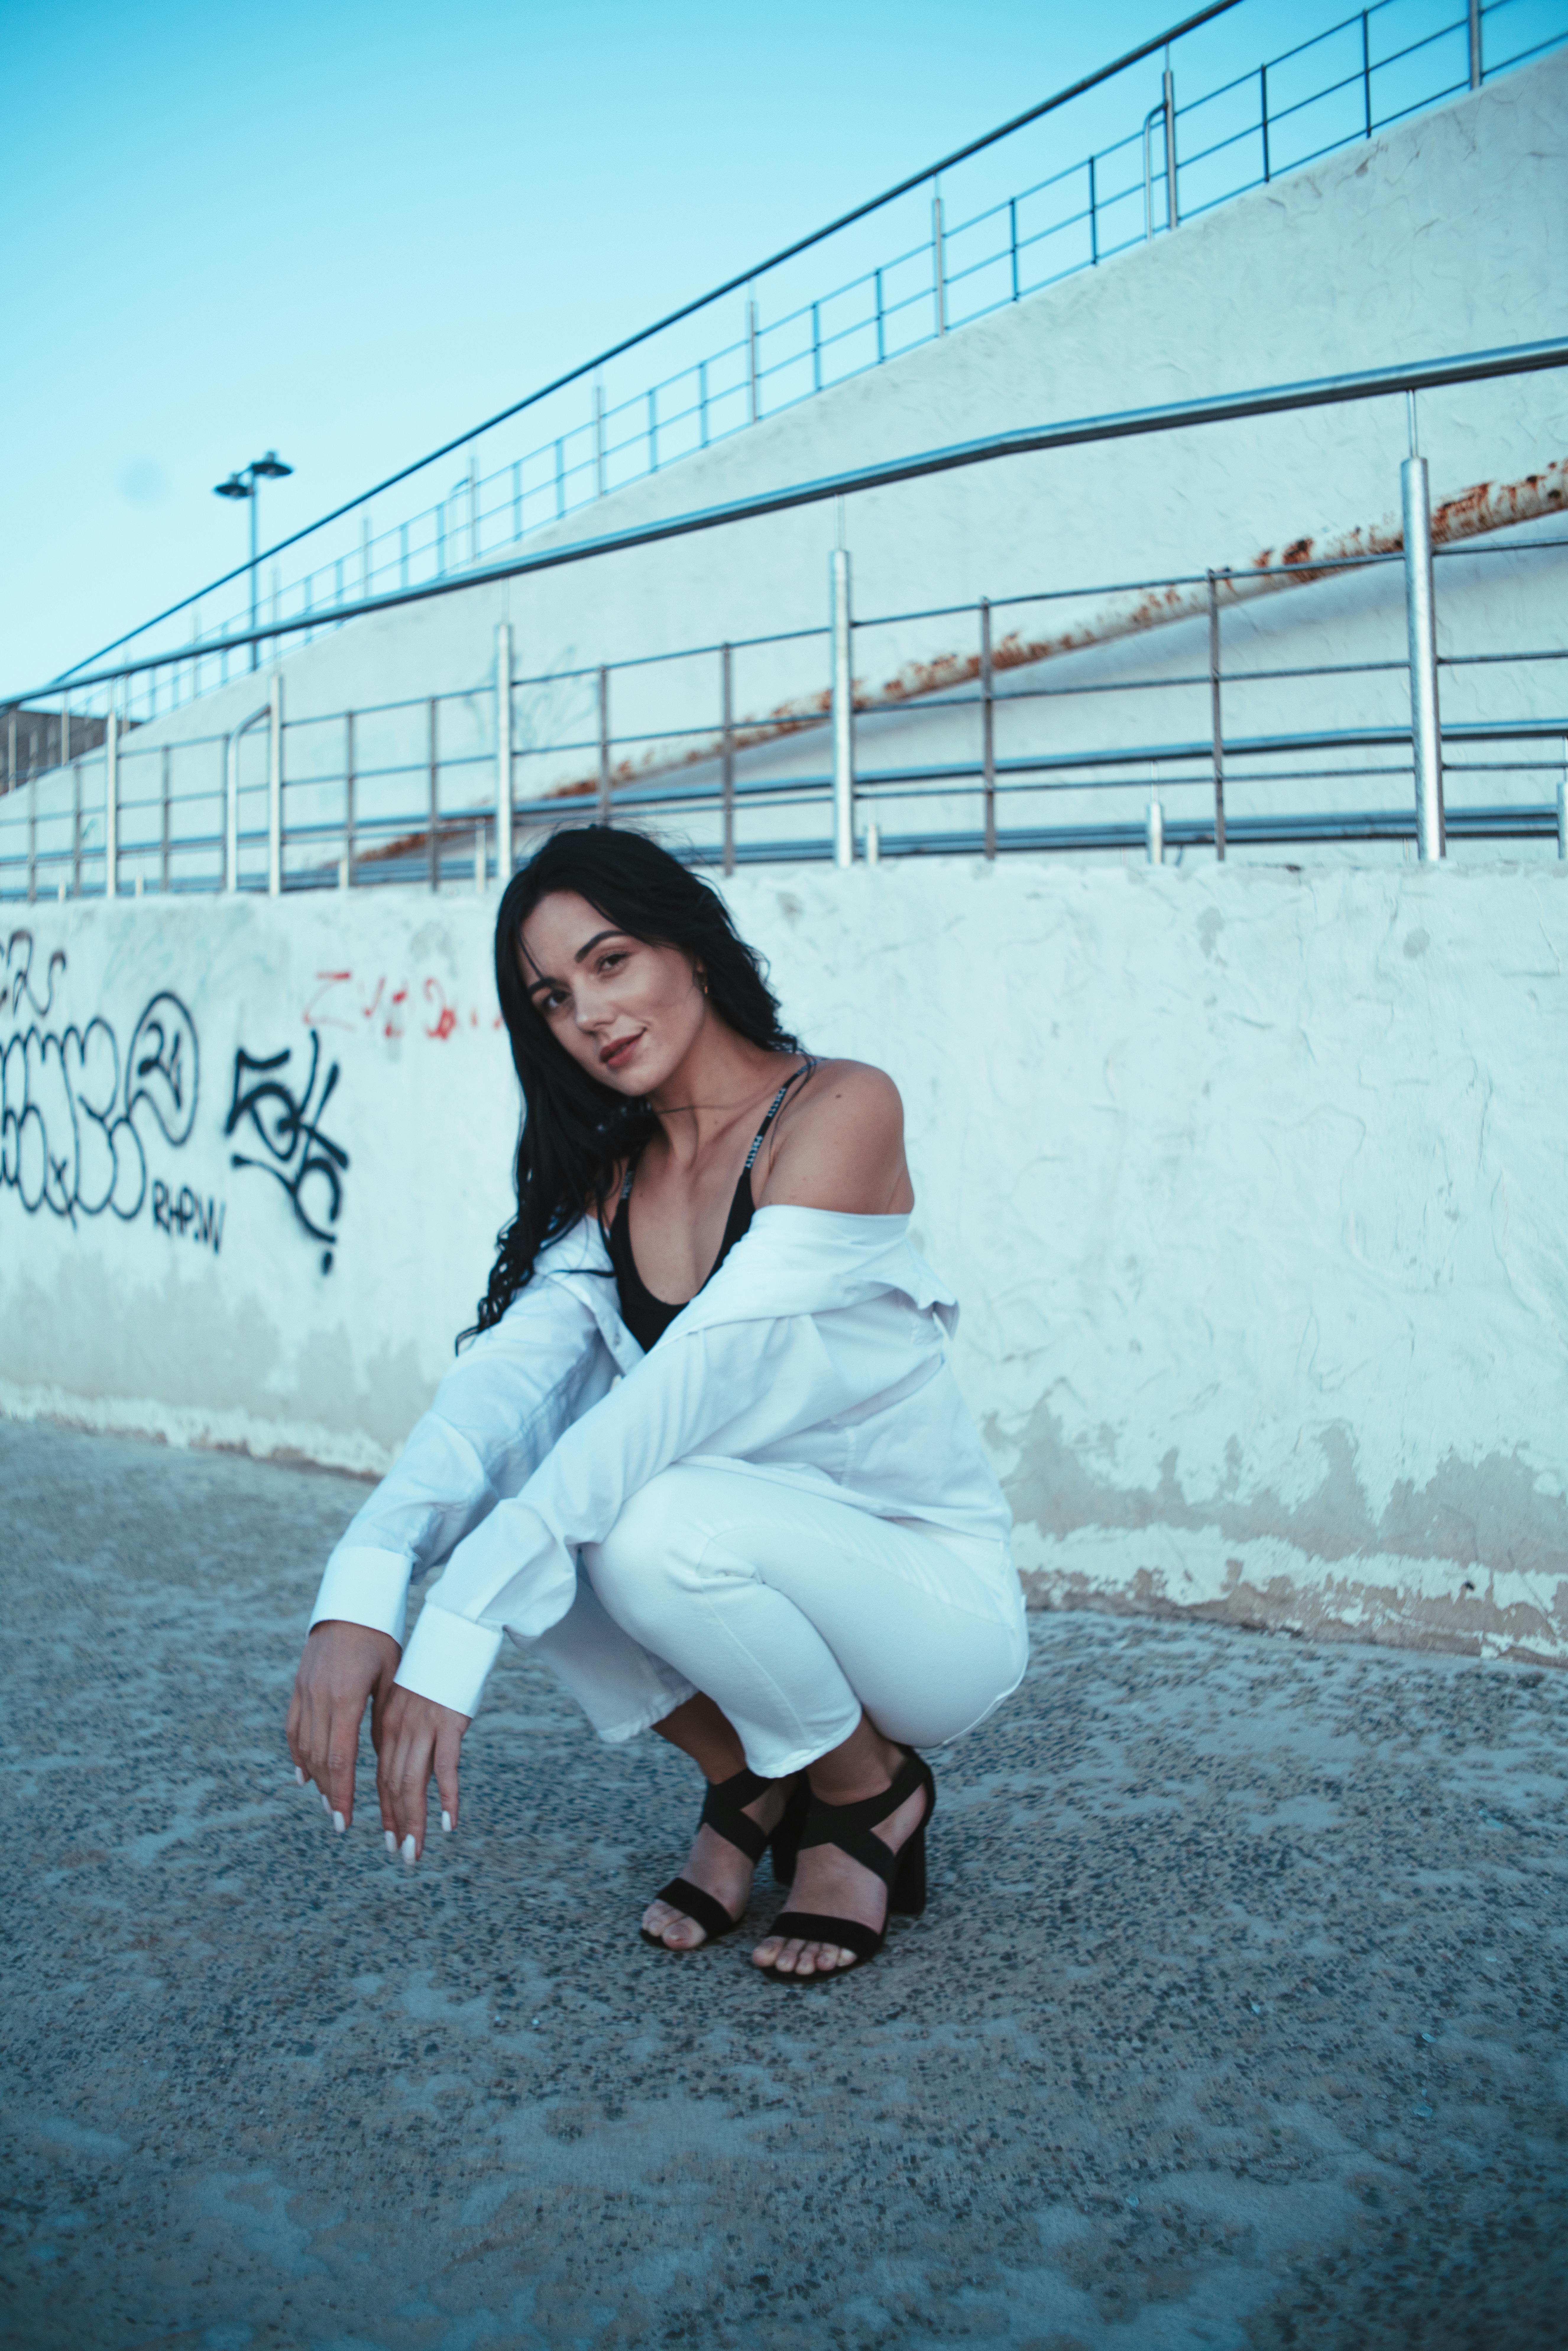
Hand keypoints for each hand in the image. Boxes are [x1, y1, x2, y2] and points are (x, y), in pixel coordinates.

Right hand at [286, 1619, 400, 1832]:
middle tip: (339, 1821)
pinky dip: (298, 1753)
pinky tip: (304, 1775)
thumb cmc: (382, 1639)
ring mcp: (305, 1692)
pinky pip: (294, 1727)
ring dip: (315, 1778)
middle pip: (320, 1759)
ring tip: (327, 1803)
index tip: (347, 1821)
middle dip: (331, 1793)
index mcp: (346, 1698)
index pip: (340, 1758)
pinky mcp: (299, 1686)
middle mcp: (319, 1698)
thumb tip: (379, 1757)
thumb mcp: (390, 1677)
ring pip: (304, 1746)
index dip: (343, 1792)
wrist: (353, 1603)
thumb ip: (382, 1717)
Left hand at [376, 1684, 470, 1862]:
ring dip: (414, 1821)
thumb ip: (403, 1731)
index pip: (382, 1776)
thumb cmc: (434, 1669)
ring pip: (413, 1784)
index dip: (385, 1809)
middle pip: (393, 1786)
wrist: (451, 1633)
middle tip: (401, 1855)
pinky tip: (448, 1822)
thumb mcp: (410, 1701)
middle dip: (396, 1824)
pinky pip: (445, 1767)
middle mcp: (400, 1729)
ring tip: (415, 1851)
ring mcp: (423, 1727)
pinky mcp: (448, 1723)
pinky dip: (446, 1797)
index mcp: (388, 1724)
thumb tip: (404, 1763)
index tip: (389, 1836)